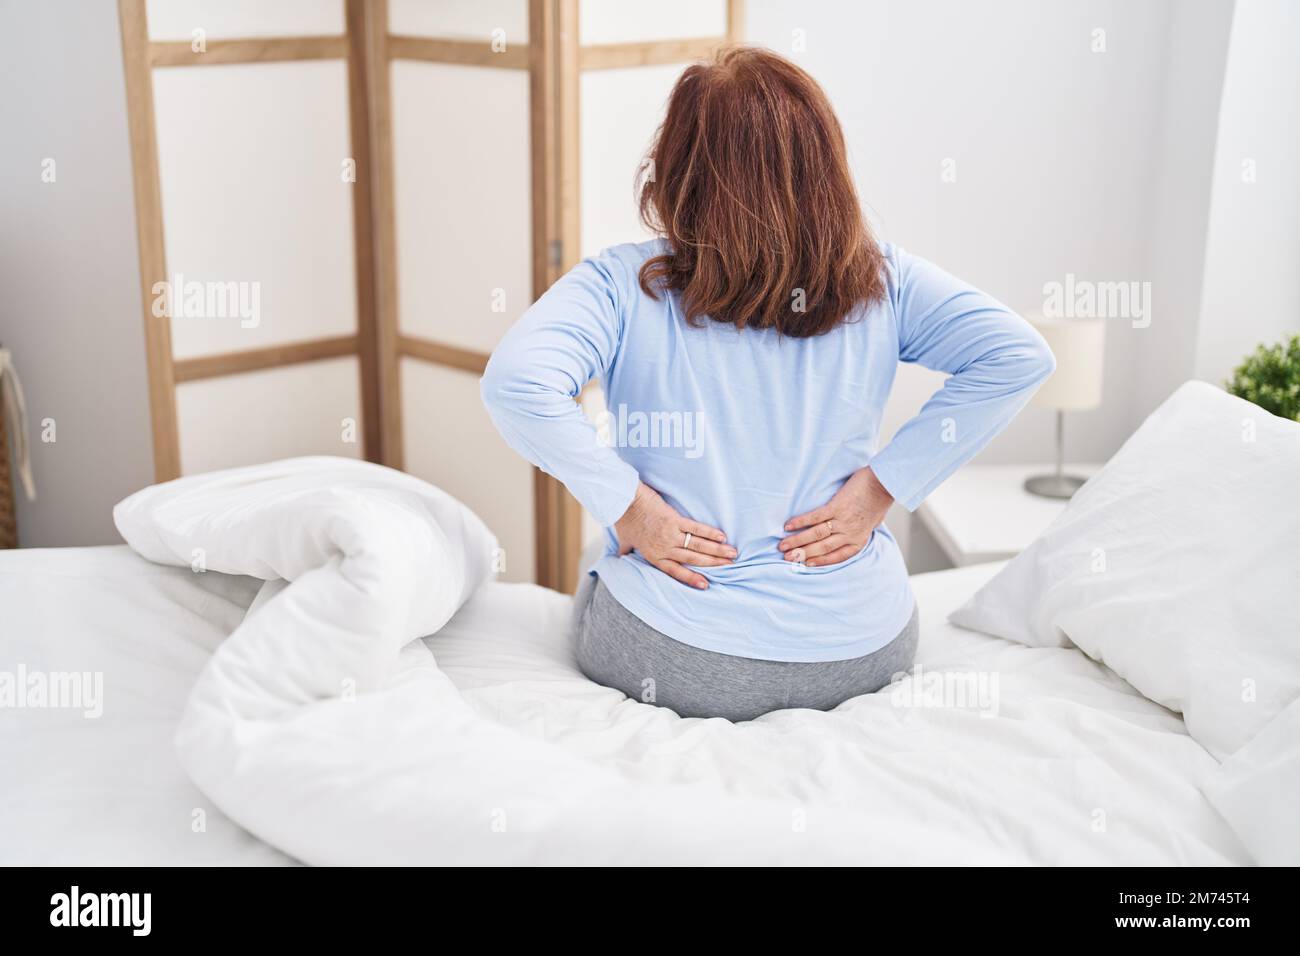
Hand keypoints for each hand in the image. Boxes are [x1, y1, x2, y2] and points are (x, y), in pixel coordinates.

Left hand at [614, 482, 736, 588]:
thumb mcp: (624, 539)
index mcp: (654, 555)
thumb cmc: (624, 519)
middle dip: (713, 563)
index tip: (706, 585)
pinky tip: (722, 537)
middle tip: (730, 566)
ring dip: (717, 550)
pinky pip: (695, 528)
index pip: (676, 571)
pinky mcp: (674, 519)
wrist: (623, 500)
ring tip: (732, 553)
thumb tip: (620, 556)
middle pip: (692, 559)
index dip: (692, 578)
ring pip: (697, 546)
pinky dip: (709, 533)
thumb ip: (626, 549)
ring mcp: (670, 534)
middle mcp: (664, 548)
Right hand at [779, 467, 893, 567]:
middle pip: (822, 547)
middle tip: (786, 558)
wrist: (884, 482)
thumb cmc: (879, 500)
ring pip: (816, 535)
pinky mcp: (838, 506)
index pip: (837, 556)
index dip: (819, 561)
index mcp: (859, 540)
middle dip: (803, 554)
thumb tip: (850, 533)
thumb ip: (860, 530)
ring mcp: (843, 521)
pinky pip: (816, 517)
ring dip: (797, 541)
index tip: (805, 564)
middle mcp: (850, 533)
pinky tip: (788, 526)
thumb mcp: (872, 522)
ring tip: (783, 546)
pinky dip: (801, 522)